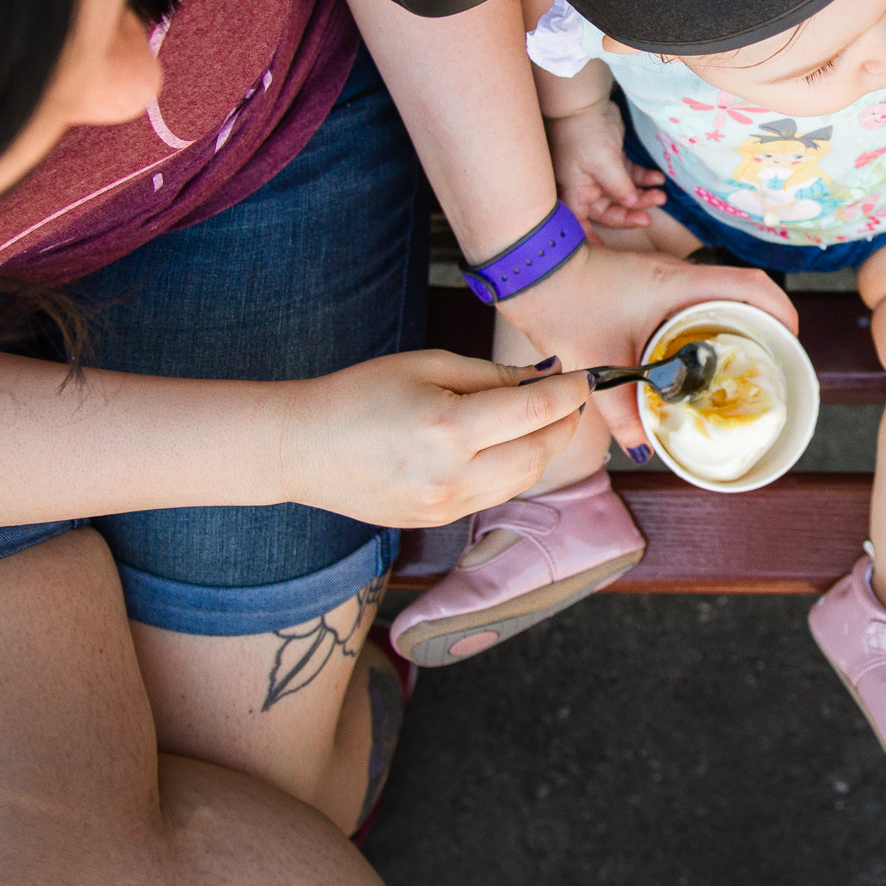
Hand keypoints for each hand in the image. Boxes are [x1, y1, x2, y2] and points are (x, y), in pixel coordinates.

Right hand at [281, 353, 588, 526]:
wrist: (300, 449)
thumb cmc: (358, 395)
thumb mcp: (426, 366)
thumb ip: (491, 375)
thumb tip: (546, 378)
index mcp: (449, 429)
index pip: (535, 410)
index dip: (570, 392)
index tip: (585, 376)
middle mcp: (454, 475)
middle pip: (540, 453)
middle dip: (567, 424)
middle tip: (574, 399)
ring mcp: (446, 505)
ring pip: (524, 480)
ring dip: (547, 450)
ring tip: (550, 420)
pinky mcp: (438, 520)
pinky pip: (496, 494)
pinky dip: (516, 469)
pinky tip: (513, 445)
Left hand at [494, 243, 798, 455]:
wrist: (532, 269)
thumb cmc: (564, 305)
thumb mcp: (597, 365)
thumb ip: (621, 413)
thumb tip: (645, 450)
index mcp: (677, 286)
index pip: (751, 286)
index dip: (781, 310)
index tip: (790, 340)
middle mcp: (680, 275)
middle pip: (748, 287)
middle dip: (770, 319)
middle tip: (774, 356)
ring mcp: (668, 275)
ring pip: (724, 290)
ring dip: (743, 316)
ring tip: (749, 356)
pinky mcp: (655, 280)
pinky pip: (701, 296)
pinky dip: (715, 317)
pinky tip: (707, 349)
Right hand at [546, 102, 667, 228]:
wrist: (585, 104)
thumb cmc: (585, 135)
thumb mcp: (603, 164)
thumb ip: (619, 187)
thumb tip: (631, 204)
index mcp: (574, 192)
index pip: (581, 223)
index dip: (592, 239)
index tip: (608, 253)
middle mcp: (585, 187)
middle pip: (609, 210)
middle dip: (631, 213)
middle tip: (650, 216)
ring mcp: (599, 174)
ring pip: (624, 194)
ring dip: (642, 196)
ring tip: (661, 195)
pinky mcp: (612, 161)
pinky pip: (630, 176)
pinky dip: (643, 179)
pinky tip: (658, 179)